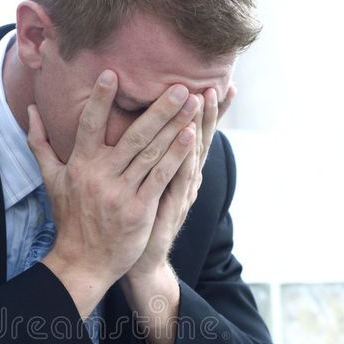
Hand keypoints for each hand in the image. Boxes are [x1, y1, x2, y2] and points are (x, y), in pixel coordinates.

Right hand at [26, 71, 197, 315]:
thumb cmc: (70, 219)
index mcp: (79, 164)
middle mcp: (100, 176)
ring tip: (193, 103)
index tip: (113, 73)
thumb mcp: (51, 180)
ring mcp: (120, 193)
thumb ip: (41, 143)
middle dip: (158, 108)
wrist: (83, 261)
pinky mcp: (139, 210)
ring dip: (174, 126)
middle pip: (133, 135)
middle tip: (179, 84)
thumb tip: (31, 109)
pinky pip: (160, 178)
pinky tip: (191, 137)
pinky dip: (176, 157)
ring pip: (151, 153)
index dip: (100, 100)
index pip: (89, 125)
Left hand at [126, 85, 236, 278]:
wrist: (134, 262)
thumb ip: (139, 160)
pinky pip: (178, 177)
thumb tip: (130, 133)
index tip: (211, 82)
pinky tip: (189, 137)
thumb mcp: (136, 186)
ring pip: (190, 153)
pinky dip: (184, 156)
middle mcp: (181, 180)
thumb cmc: (131, 222)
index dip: (202, 112)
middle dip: (206, 112)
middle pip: (196, 139)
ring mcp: (177, 193)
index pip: (189, 135)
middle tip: (213, 82)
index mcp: (172, 172)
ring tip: (205, 97)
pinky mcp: (168, 207)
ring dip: (199, 125)